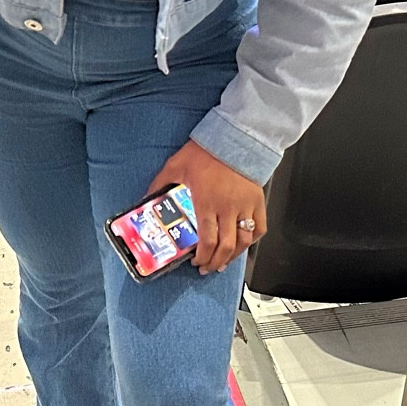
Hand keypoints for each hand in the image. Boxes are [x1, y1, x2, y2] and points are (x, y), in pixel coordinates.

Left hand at [148, 140, 265, 276]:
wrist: (233, 138)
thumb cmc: (205, 152)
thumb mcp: (175, 166)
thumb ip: (160, 184)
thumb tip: (146, 198)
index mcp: (207, 203)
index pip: (207, 241)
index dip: (202, 257)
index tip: (196, 261)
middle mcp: (228, 208)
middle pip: (226, 247)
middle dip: (215, 262)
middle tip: (208, 268)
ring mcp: (245, 206)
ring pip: (244, 242)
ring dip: (233, 256)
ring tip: (224, 262)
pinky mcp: (258, 201)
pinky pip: (260, 228)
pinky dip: (252, 240)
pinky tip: (243, 244)